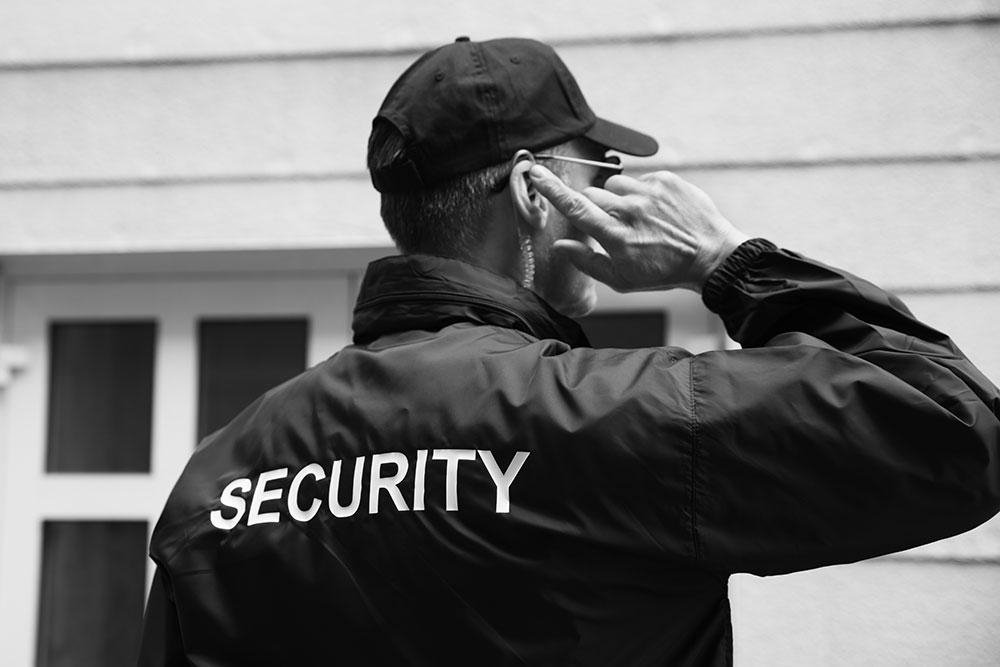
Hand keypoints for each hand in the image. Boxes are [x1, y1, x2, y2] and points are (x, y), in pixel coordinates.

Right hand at [530, 165, 749, 292]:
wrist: (710, 257)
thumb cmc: (663, 272)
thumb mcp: (622, 279)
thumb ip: (587, 261)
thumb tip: (560, 247)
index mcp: (616, 236)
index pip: (575, 207)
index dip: (552, 189)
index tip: (535, 172)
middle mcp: (630, 210)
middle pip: (592, 195)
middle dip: (595, 208)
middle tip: (613, 225)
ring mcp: (649, 192)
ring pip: (614, 185)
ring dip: (618, 198)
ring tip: (638, 218)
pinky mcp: (666, 180)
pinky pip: (639, 179)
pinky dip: (641, 193)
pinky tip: (656, 211)